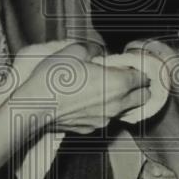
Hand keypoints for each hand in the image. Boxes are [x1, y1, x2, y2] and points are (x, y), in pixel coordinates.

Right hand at [17, 41, 149, 134]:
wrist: (33, 108)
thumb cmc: (53, 79)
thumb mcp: (74, 51)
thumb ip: (93, 49)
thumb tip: (98, 52)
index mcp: (118, 83)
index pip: (144, 77)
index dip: (139, 69)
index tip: (129, 64)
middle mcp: (116, 104)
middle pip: (144, 98)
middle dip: (139, 87)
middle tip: (124, 77)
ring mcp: (104, 119)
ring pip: (126, 110)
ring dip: (122, 100)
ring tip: (105, 89)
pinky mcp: (91, 129)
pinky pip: (105, 118)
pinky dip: (103, 110)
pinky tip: (89, 101)